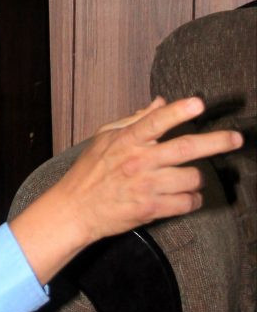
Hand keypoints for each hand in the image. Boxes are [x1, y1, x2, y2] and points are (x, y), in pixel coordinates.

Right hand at [9, 95, 241, 283]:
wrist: (75, 209)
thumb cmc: (89, 171)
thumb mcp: (105, 138)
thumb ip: (134, 119)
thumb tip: (160, 102)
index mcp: (127, 140)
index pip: (156, 121)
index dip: (178, 111)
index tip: (198, 103)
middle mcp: (139, 161)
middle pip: (186, 148)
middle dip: (216, 142)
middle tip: (236, 138)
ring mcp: (146, 186)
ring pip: (191, 178)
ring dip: (199, 178)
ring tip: (194, 178)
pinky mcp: (150, 209)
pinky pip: (186, 203)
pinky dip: (193, 200)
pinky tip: (187, 197)